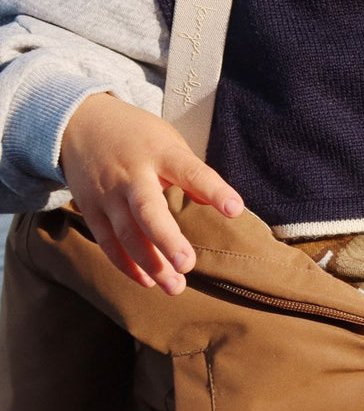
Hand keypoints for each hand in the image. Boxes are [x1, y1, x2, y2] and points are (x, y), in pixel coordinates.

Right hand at [61, 93, 243, 294]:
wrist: (81, 124)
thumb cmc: (139, 137)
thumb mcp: (170, 142)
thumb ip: (193, 174)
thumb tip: (225, 204)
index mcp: (160, 152)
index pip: (191, 171)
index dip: (214, 190)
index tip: (236, 209)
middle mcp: (132, 174)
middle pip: (148, 210)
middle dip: (167, 239)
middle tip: (187, 265)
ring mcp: (107, 194)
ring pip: (126, 233)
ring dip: (150, 264)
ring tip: (175, 286)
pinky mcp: (90, 209)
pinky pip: (108, 241)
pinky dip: (126, 264)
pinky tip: (147, 281)